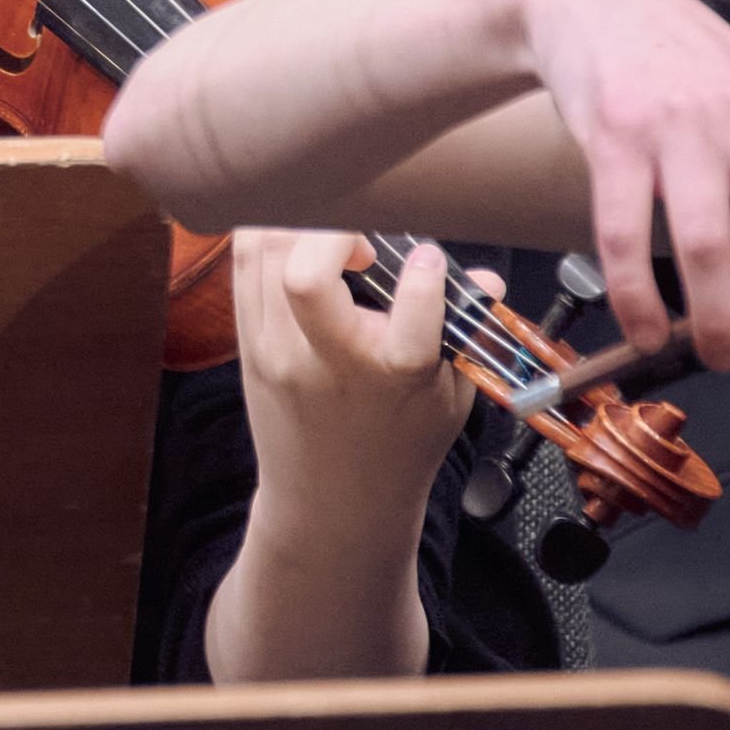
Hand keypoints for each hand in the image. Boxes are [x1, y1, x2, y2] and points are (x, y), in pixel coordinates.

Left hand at [230, 230, 478, 508]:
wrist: (332, 504)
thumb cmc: (400, 446)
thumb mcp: (450, 400)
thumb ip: (466, 334)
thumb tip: (486, 276)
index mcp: (391, 377)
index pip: (410, 317)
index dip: (426, 276)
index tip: (430, 258)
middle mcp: (324, 363)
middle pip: (304, 276)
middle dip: (338, 230)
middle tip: (364, 240)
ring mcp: (275, 352)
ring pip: (264, 254)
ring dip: (301, 224)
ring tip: (334, 237)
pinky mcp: (246, 344)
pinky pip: (244, 265)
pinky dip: (271, 236)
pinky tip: (302, 242)